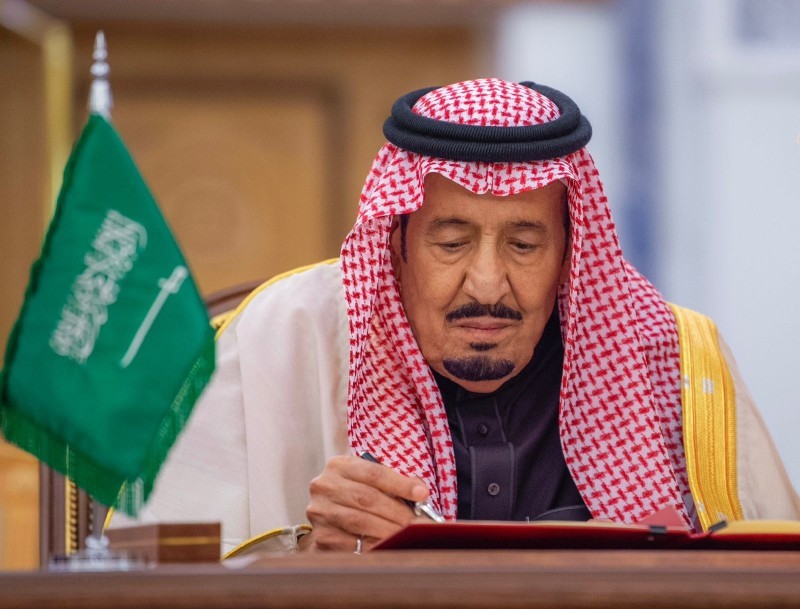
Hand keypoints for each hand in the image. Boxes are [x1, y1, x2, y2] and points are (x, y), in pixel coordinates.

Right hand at [305, 455, 429, 551]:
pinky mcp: (321, 536)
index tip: (423, 494)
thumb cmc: (356, 495)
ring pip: (360, 521)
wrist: (328, 516)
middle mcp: (325, 485)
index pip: (374, 473)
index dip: (400, 484)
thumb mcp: (369, 481)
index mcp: (340, 465)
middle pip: (367, 498)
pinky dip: (373, 545)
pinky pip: (352, 544)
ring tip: (408, 534)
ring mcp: (320, 511)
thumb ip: (393, 483)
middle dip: (397, 511)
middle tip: (419, 522)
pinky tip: (389, 546)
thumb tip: (421, 493)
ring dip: (388, 529)